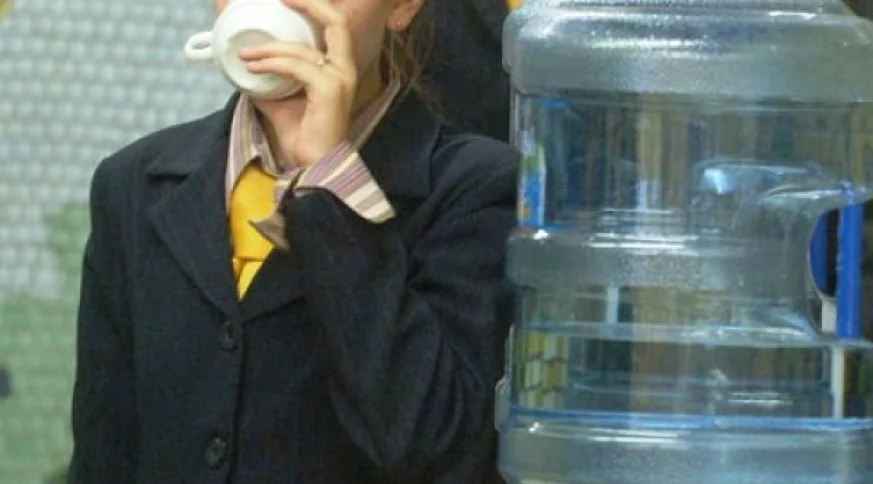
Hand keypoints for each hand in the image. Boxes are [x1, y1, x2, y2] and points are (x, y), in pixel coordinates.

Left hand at [239, 0, 356, 166]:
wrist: (313, 165)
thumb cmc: (304, 137)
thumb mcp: (281, 101)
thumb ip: (271, 81)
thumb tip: (246, 65)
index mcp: (340, 69)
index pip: (335, 27)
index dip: (315, 8)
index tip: (287, 0)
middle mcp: (346, 70)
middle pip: (336, 21)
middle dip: (309, 4)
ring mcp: (340, 79)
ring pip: (302, 49)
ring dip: (269, 49)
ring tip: (245, 55)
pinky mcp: (329, 90)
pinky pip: (296, 67)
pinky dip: (272, 64)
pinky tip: (253, 68)